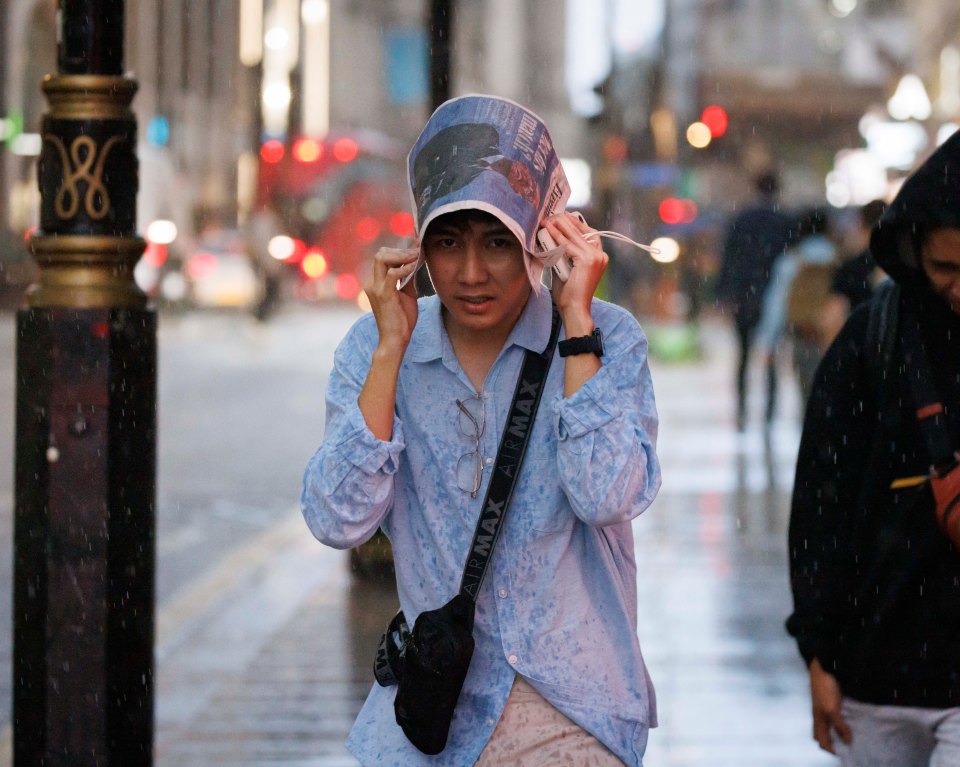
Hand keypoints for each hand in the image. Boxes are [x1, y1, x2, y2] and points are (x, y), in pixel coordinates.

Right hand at [363, 247, 419, 352]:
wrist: (395, 340)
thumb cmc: (401, 320)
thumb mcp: (407, 295)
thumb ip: (408, 279)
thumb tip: (415, 264)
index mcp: (377, 282)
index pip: (384, 257)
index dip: (400, 250)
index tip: (416, 246)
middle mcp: (373, 283)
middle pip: (380, 254)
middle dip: (400, 250)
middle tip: (418, 251)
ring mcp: (376, 288)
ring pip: (382, 258)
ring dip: (402, 255)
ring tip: (417, 256)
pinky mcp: (384, 295)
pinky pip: (393, 274)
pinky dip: (405, 268)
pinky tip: (416, 266)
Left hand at [542, 212, 607, 326]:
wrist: (574, 309)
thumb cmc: (569, 293)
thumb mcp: (568, 268)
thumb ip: (565, 254)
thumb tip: (552, 239)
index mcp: (599, 256)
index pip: (588, 232)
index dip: (574, 223)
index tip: (560, 216)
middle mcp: (600, 254)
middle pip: (581, 231)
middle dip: (564, 222)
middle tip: (550, 215)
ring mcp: (595, 257)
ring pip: (573, 236)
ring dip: (558, 226)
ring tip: (545, 220)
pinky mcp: (587, 260)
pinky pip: (567, 244)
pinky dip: (556, 236)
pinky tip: (547, 230)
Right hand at [809, 658, 851, 752]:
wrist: (823, 667)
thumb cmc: (824, 688)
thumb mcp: (832, 709)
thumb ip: (839, 725)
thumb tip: (848, 742)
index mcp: (818, 720)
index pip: (821, 741)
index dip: (831, 749)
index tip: (844, 753)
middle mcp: (820, 715)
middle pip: (823, 734)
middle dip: (832, 742)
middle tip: (848, 745)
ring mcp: (823, 707)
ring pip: (829, 725)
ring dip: (838, 731)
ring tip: (852, 734)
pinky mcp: (829, 700)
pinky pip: (835, 716)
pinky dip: (842, 721)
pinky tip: (851, 719)